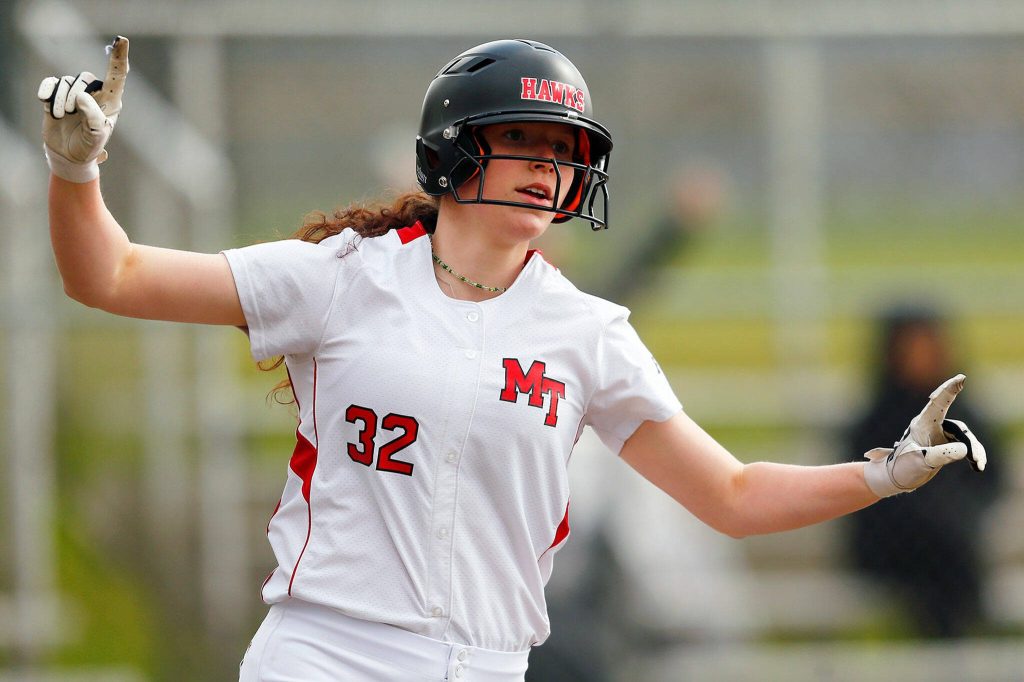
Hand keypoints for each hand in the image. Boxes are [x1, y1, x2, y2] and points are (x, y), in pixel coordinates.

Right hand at [38, 36, 128, 182]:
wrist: (69, 155)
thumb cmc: (88, 145)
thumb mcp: (96, 134)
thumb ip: (92, 115)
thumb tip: (81, 95)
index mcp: (111, 101)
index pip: (117, 75)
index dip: (119, 56)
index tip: (122, 40)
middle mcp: (94, 93)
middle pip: (85, 77)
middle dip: (75, 93)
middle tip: (72, 113)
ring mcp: (74, 93)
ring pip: (66, 81)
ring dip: (61, 100)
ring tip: (62, 116)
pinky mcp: (56, 96)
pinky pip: (51, 83)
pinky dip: (48, 93)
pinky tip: (46, 103)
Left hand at [863, 373, 986, 497]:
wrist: (895, 477)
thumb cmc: (902, 466)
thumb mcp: (920, 461)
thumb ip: (941, 454)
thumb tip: (964, 450)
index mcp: (921, 424)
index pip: (937, 404)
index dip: (949, 390)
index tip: (961, 378)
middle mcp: (931, 425)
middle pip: (958, 428)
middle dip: (970, 443)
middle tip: (976, 459)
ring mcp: (939, 434)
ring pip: (964, 437)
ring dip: (974, 450)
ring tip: (978, 465)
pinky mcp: (945, 443)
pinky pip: (965, 445)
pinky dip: (973, 453)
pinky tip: (978, 464)